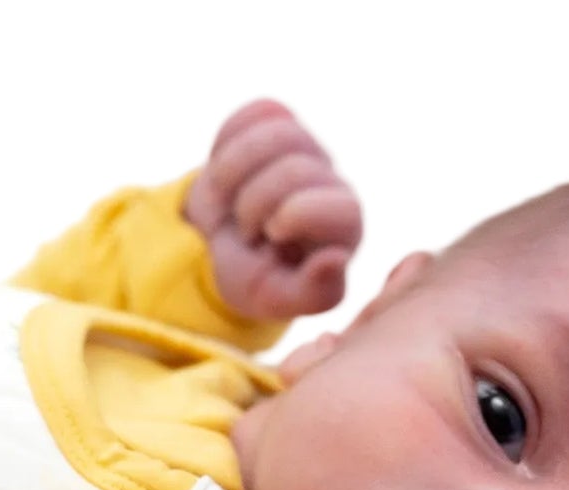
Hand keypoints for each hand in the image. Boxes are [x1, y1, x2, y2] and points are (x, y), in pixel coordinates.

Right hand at [184, 99, 362, 321]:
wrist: (223, 243)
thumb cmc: (257, 276)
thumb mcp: (278, 298)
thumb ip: (315, 292)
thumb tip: (336, 258)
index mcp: (344, 227)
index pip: (342, 207)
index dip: (296, 216)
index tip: (271, 235)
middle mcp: (332, 180)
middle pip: (296, 168)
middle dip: (254, 203)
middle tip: (247, 230)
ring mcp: (306, 146)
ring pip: (277, 131)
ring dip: (234, 170)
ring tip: (231, 200)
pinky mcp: (278, 120)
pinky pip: (254, 113)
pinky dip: (226, 144)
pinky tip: (228, 175)